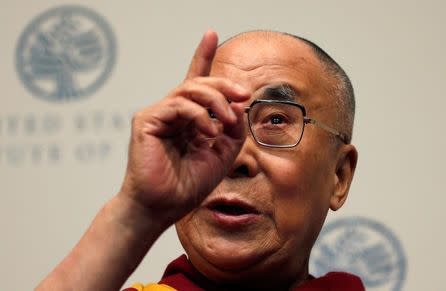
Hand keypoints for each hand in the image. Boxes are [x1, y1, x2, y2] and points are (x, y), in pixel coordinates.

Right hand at [120, 30, 250, 225]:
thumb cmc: (187, 184)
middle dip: (224, 85)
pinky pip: (178, 105)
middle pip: (199, 84)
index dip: (203, 57)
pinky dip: (199, 116)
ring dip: (215, 100)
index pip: (196, 83)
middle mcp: (173, 113)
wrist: (162, 207)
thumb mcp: (222, 155)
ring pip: (190, 90)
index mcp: (188, 119)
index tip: (211, 34)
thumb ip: (232, 130)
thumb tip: (239, 105)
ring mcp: (158, 115)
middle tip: (243, 95)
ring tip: (228, 118)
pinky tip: (209, 131)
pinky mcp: (147, 120)